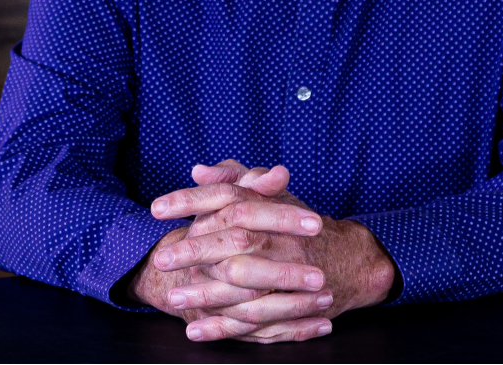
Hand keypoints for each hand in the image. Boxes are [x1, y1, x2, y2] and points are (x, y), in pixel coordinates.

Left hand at [129, 161, 395, 342]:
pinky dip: (222, 327)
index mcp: (268, 206)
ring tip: (174, 298)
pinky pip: (253, 319)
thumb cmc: (296, 225)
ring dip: (206, 293)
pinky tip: (195, 330)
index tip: (156, 208)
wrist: (346, 260)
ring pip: (243, 284)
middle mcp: (278, 237)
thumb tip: (199, 171)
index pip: (227, 196)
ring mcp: (286, 272)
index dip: (191, 201)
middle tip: (162, 259)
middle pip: (233, 242)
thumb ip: (233, 178)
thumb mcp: (268, 194)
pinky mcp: (288, 305)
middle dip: (195, 252)